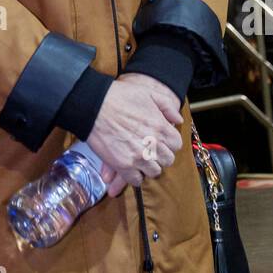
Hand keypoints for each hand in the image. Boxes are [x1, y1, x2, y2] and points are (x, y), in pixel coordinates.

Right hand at [88, 73, 183, 194]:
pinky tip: (131, 169)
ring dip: (149, 167)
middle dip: (160, 156)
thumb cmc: (119, 96)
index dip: (169, 143)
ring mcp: (139, 156)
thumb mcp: (148, 93)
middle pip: (167, 160)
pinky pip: (136, 180)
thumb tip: (178, 120)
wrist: (94, 105)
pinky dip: (135, 176)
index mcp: (161, 127)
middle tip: (150, 151)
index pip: (176, 145)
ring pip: (154, 172)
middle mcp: (153, 143)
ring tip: (140, 160)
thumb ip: (167, 106)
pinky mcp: (124, 165)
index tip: (161, 142)